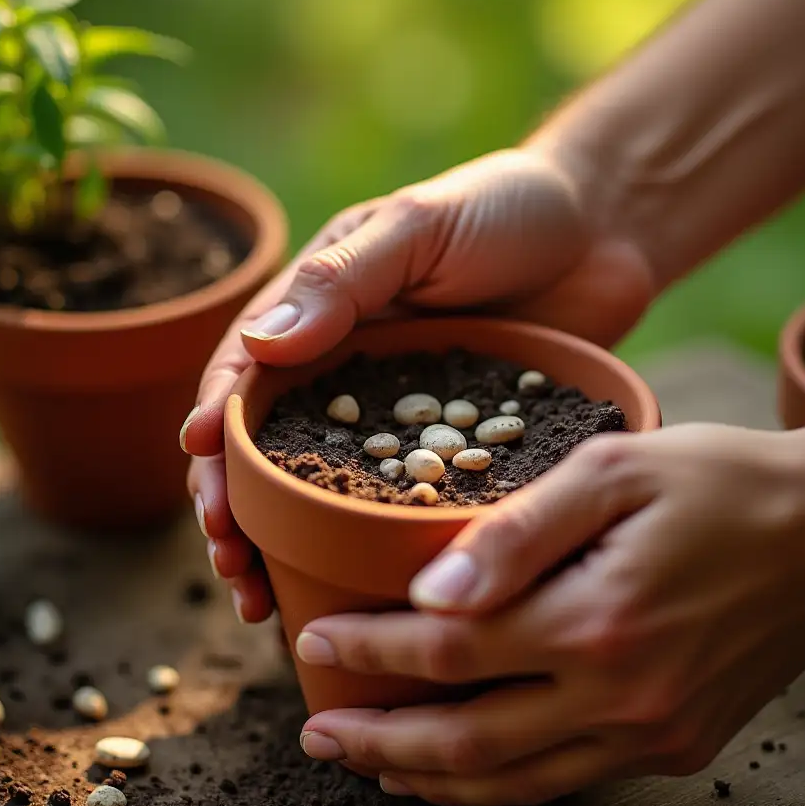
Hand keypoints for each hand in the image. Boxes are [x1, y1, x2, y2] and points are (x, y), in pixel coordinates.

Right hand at [182, 146, 655, 619]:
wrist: (604, 231)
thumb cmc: (505, 207)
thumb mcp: (418, 225)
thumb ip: (345, 278)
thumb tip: (260, 344)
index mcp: (320, 309)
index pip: (247, 370)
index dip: (215, 419)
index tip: (200, 465)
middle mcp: (345, 370)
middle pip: (268, 447)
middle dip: (234, 503)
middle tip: (228, 558)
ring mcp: (396, 417)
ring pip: (323, 489)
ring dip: (281, 545)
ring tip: (258, 599)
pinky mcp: (452, 451)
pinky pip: (400, 505)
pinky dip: (365, 551)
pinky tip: (349, 594)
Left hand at [295, 422, 804, 805]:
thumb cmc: (717, 482)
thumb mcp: (614, 469)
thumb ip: (517, 531)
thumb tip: (430, 592)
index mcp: (596, 618)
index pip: (449, 652)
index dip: (370, 653)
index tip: (314, 644)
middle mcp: (622, 694)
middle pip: (468, 740)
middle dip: (379, 742)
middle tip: (318, 733)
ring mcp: (652, 732)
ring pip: (515, 780)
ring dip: (431, 779)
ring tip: (373, 767)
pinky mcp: (678, 746)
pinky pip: (569, 779)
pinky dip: (503, 782)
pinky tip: (465, 769)